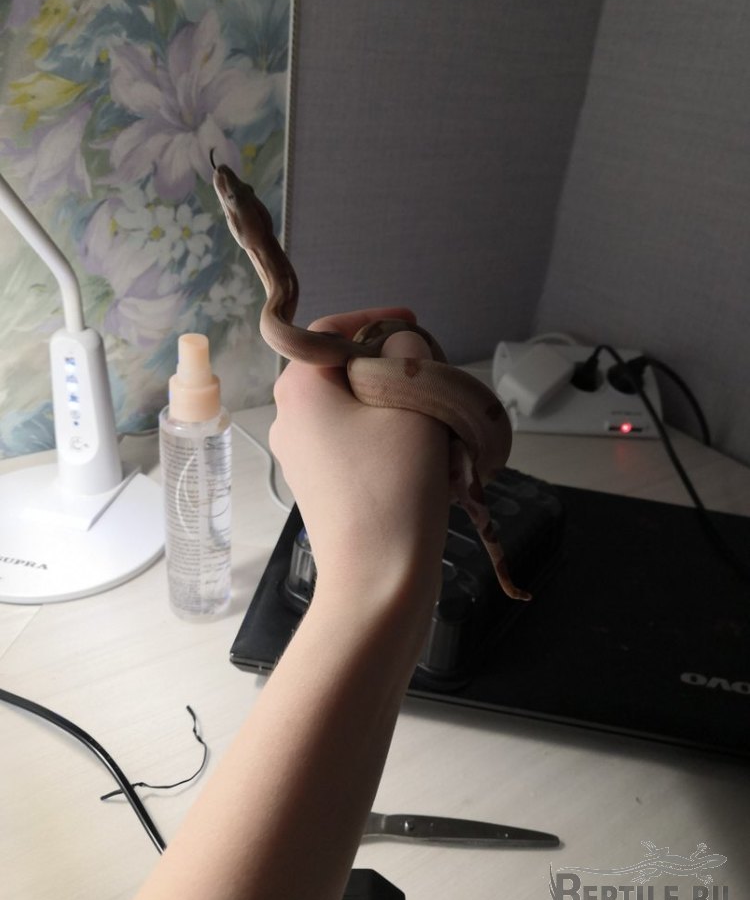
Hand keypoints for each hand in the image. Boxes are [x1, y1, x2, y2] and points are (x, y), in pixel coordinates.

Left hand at [269, 308, 450, 604]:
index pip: (332, 330)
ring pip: (352, 409)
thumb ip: (407, 352)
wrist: (378, 579)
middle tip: (435, 379)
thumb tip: (396, 344)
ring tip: (438, 423)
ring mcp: (300, 456)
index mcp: (300, 388)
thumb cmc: (395, 484)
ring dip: (394, 406)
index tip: (416, 326)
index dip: (377, 320)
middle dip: (392, 368)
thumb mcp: (413, 402)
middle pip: (343, 370)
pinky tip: (424, 458)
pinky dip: (386, 439)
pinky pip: (352, 444)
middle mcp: (289, 418)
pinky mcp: (318, 487)